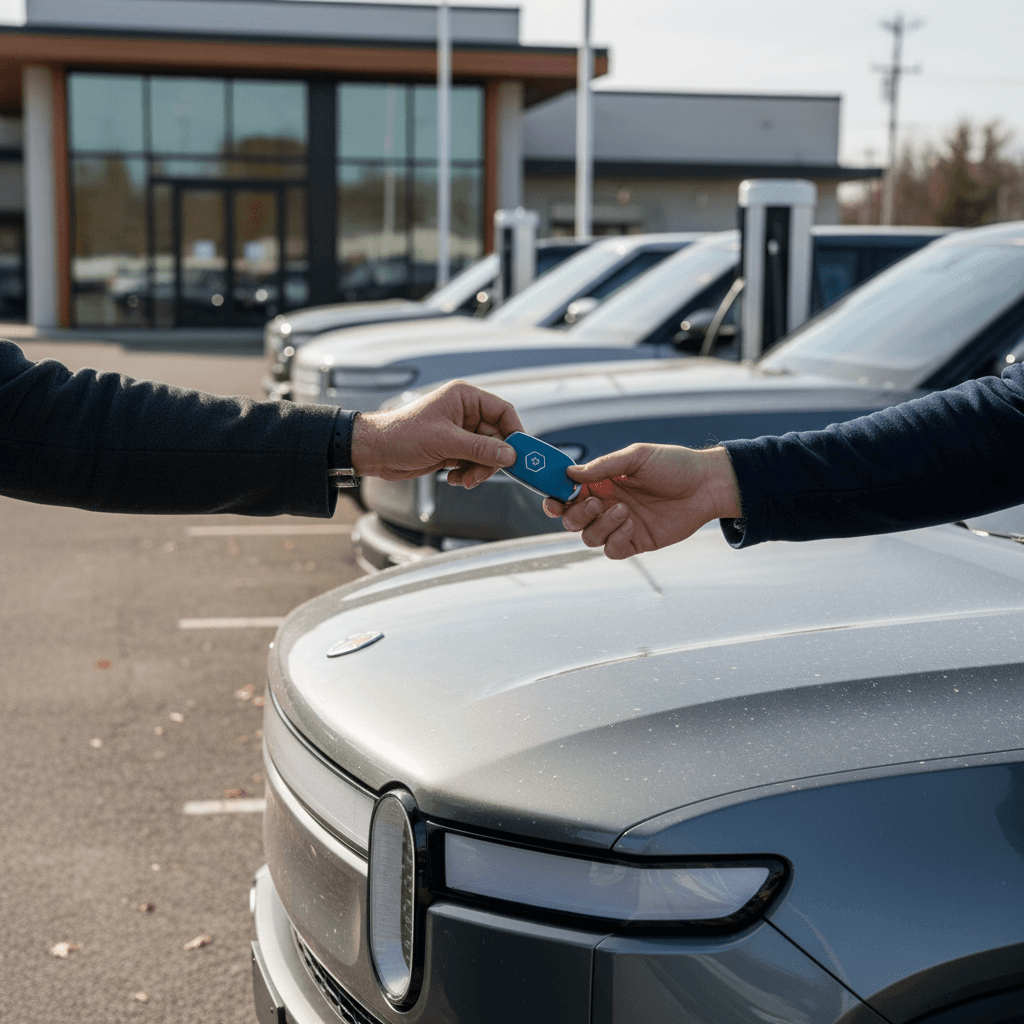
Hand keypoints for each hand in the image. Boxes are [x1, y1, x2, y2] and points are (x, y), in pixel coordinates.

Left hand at [351, 380, 522, 485]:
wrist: (375, 452)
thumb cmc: (401, 434)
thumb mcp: (445, 441)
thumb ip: (480, 448)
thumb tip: (509, 454)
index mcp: (464, 398)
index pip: (502, 412)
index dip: (514, 432)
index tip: (518, 453)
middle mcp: (464, 413)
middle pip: (496, 437)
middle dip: (491, 459)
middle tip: (482, 473)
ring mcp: (458, 432)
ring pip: (486, 453)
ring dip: (478, 469)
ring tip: (464, 478)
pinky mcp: (452, 449)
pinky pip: (473, 462)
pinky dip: (468, 473)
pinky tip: (454, 477)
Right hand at [542, 443, 741, 558]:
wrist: (707, 486)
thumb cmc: (674, 465)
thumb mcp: (637, 457)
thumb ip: (603, 467)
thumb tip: (570, 475)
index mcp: (602, 482)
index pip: (567, 495)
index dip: (555, 499)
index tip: (554, 500)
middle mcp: (606, 504)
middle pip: (572, 520)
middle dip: (577, 514)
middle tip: (597, 503)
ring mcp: (620, 525)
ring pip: (589, 537)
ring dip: (600, 526)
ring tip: (624, 511)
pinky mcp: (636, 541)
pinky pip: (611, 550)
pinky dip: (615, 540)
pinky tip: (631, 525)